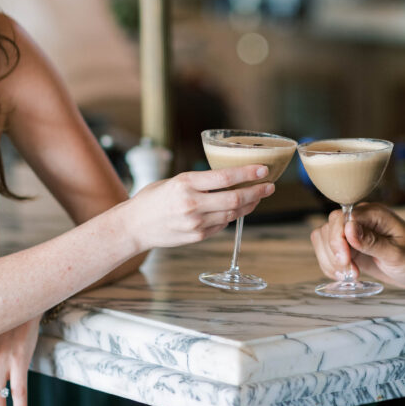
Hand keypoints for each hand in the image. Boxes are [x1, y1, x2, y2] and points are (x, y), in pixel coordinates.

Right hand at [128, 164, 274, 250]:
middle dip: (257, 192)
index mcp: (185, 184)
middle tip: (270, 186)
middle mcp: (192, 204)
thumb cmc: (153, 199)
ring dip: (249, 204)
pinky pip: (222, 224)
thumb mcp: (174, 181)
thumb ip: (200, 182)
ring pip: (232, 213)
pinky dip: (232, 215)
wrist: (134, 226)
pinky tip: (237, 208)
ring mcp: (196, 223)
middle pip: (234, 198)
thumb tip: (229, 178)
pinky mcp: (197, 236)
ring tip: (258, 196)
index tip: (263, 169)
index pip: (224, 177)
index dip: (247, 173)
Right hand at [311, 203, 404, 288]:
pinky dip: (330, 266)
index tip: (346, 261)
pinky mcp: (349, 246)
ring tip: (350, 275)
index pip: (341, 218)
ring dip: (330, 260)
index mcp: (374, 215)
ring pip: (323, 239)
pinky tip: (346, 275)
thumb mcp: (398, 254)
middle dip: (333, 253)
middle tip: (352, 272)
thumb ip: (372, 242)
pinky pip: (327, 251)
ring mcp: (352, 233)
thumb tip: (349, 228)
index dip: (337, 240)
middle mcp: (360, 220)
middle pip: (328, 228)